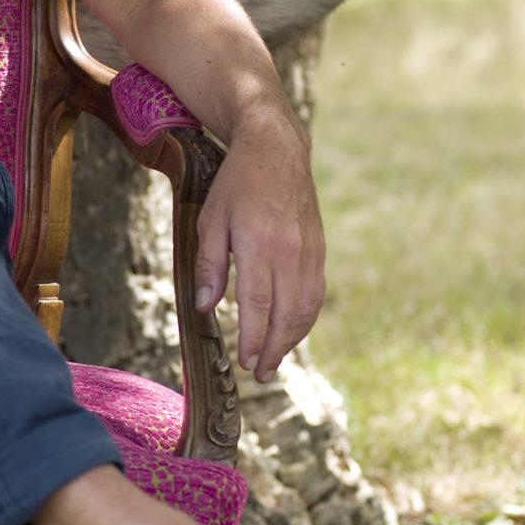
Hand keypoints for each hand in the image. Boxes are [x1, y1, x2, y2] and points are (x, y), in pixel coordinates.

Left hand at [193, 109, 324, 383]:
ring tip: (273, 361)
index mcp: (259, 243)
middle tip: (259, 373)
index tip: (245, 362)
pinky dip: (304, 320)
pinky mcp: (319, 251)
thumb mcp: (210, 218)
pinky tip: (290, 332)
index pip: (257, 303)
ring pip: (305, 309)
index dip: (253, 337)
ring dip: (291, 340)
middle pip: (285, 314)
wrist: (277, 151)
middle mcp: (290, 252)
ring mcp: (309, 252)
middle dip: (272, 349)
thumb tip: (205, 307)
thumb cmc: (236, 184)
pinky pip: (315, 295)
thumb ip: (210, 264)